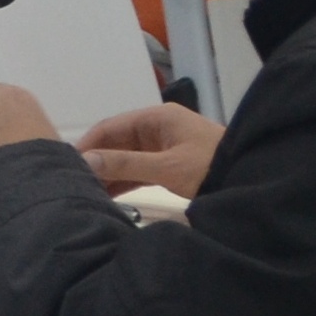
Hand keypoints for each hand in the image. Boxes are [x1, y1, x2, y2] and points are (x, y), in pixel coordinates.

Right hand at [77, 102, 225, 196]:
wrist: (249, 177)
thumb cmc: (209, 166)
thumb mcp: (167, 166)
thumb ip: (126, 164)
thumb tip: (85, 162)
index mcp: (156, 118)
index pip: (110, 127)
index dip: (87, 145)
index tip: (66, 165)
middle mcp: (156, 128)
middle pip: (115, 143)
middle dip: (95, 162)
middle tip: (72, 182)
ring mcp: (162, 147)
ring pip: (125, 158)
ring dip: (108, 174)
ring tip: (84, 192)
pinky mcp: (168, 165)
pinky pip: (137, 170)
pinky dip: (123, 181)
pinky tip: (105, 196)